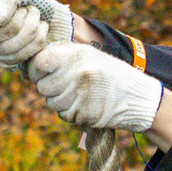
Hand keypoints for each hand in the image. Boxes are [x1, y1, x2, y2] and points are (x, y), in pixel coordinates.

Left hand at [29, 42, 164, 133]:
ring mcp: (81, 95)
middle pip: (43, 86)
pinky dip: (71, 113)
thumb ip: (62, 55)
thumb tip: (33, 62)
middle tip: (65, 85)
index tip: (38, 73)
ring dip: (60, 102)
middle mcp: (78, 74)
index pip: (41, 62)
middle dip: (50, 88)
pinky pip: (64, 115)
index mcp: (77, 55)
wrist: (137, 96)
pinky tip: (85, 104)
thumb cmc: (109, 73)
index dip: (35, 69)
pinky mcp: (85, 114)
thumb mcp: (89, 55)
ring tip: (78, 94)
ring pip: (52, 103)